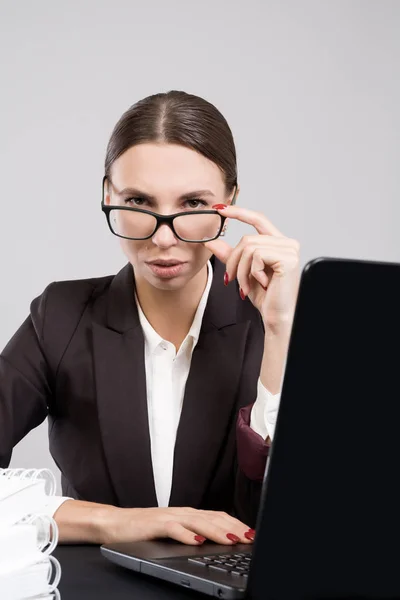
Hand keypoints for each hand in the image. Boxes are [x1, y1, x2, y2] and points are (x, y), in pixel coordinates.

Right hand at [105, 506, 254, 545]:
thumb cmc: (145, 530)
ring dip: (216, 531)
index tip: (251, 534)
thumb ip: (192, 533)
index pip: (217, 516)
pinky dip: (186, 535)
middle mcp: (182, 512)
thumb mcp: (173, 531)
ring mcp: (169, 517)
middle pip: (212, 518)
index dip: (236, 524)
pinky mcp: (155, 525)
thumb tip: (216, 543)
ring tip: (231, 539)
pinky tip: (197, 542)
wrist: (116, 523)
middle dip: (233, 527)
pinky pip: (173, 529)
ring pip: (197, 522)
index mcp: (188, 514)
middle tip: (249, 537)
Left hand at [205, 205, 299, 330]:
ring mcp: (289, 250)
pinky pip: (256, 256)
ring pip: (249, 248)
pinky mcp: (287, 258)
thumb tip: (211, 241)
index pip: (258, 219)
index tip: (220, 209)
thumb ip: (230, 255)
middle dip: (233, 260)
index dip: (239, 212)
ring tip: (245, 286)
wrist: (277, 316)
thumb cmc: (265, 296)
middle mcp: (287, 243)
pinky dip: (251, 272)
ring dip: (241, 270)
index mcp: (278, 243)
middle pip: (247, 238)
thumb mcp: (243, 272)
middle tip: (231, 279)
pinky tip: (262, 283)